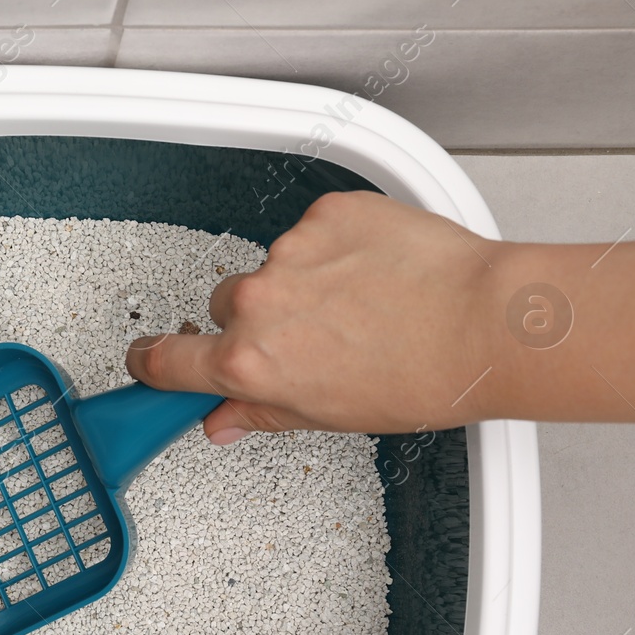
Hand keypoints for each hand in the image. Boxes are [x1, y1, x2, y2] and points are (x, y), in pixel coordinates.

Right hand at [126, 191, 507, 441]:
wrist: (485, 323)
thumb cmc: (423, 376)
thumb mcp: (328, 417)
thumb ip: (261, 413)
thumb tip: (227, 420)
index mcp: (249, 362)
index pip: (164, 361)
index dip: (152, 363)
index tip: (149, 361)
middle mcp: (259, 303)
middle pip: (224, 309)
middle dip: (255, 323)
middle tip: (308, 339)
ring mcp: (291, 253)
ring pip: (273, 269)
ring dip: (301, 283)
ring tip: (359, 304)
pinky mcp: (327, 214)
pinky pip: (312, 231)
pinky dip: (335, 248)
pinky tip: (373, 272)